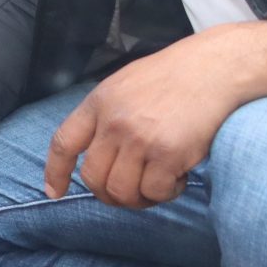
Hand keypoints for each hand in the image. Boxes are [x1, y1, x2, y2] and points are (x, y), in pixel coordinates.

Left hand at [44, 21, 266, 208]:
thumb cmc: (172, 77)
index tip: (53, 192)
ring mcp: (139, 139)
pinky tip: (178, 178)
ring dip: (139, 198)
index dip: (55, 172)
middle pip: (93, 177)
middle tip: (130, 193)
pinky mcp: (168, 154)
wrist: (213, 68)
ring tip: (157, 185)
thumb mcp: (123, 85)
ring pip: (122, 191)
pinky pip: (155, 192)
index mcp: (97, 103)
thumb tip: (98, 152)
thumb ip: (106, 115)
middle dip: (108, 194)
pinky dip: (166, 194)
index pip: (64, 143)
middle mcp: (113, 123)